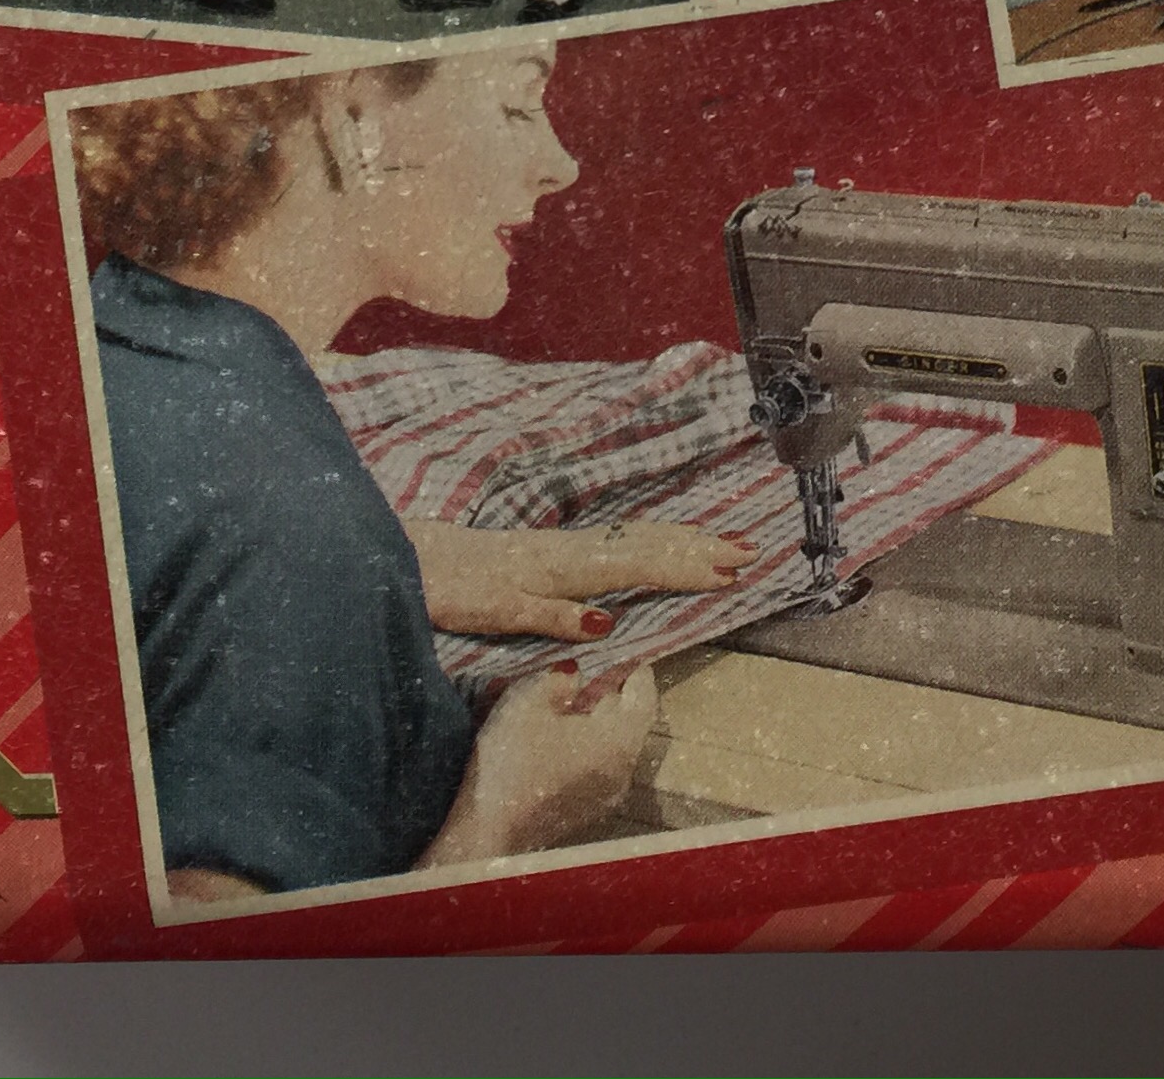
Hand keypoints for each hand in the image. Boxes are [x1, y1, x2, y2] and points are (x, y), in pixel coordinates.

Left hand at [404, 520, 753, 639]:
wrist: (413, 557)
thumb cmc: (452, 589)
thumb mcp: (496, 612)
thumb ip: (551, 618)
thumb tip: (606, 625)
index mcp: (565, 568)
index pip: (640, 567)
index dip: (687, 570)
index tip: (731, 572)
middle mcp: (573, 550)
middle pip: (648, 545)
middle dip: (700, 549)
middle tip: (750, 552)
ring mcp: (566, 545)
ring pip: (637, 538)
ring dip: (683, 540)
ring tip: (723, 541)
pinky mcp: (555, 548)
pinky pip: (619, 540)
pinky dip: (651, 539)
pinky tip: (661, 542)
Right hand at [423, 662, 658, 863]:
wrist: (487, 833)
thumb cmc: (512, 761)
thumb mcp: (531, 699)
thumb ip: (562, 677)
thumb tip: (578, 673)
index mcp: (621, 739)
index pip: (645, 692)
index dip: (631, 665)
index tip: (615, 647)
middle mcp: (625, 770)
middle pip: (630, 718)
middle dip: (610, 691)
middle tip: (585, 669)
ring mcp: (607, 795)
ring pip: (613, 744)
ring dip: (596, 720)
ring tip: (566, 702)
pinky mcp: (587, 810)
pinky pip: (597, 766)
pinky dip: (585, 746)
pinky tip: (554, 737)